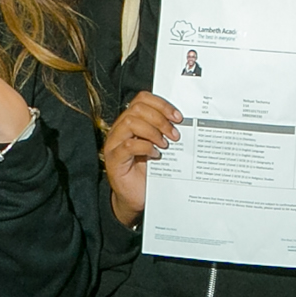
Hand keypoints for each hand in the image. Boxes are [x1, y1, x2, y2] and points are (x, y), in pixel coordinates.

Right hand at [102, 91, 180, 224]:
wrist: (136, 197)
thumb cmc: (147, 172)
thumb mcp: (158, 147)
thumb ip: (163, 131)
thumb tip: (181, 120)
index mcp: (130, 122)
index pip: (142, 99)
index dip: (161, 104)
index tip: (177, 116)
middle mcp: (119, 130)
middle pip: (136, 108)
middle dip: (160, 118)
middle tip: (174, 133)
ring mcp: (114, 144)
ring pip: (130, 122)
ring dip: (152, 131)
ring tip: (165, 143)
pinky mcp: (114, 160)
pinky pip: (128, 145)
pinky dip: (145, 147)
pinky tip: (155, 155)